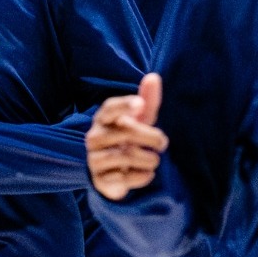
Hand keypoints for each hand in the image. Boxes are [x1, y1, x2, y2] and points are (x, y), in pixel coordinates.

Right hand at [87, 74, 167, 199]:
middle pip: (127, 132)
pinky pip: (125, 178)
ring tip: (153, 160)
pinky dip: (142, 176)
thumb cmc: (128, 139)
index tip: (140, 105)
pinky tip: (145, 173)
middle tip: (163, 144)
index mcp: (103, 119)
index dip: (124, 105)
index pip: (110, 108)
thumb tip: (154, 76)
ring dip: (149, 159)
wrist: (113, 172)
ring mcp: (94, 159)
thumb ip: (147, 100)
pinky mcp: (99, 179)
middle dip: (152, 137)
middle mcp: (94, 137)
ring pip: (127, 156)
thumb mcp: (139, 120)